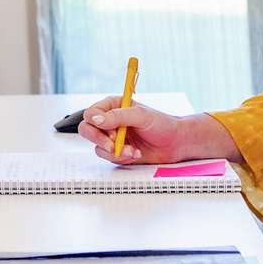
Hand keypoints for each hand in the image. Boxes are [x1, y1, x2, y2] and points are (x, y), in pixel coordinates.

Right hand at [76, 99, 235, 165]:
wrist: (175, 144)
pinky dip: (121, 157)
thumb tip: (95, 119)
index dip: (95, 122)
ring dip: (116, 151)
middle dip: (100, 140)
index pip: (91, 113)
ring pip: (98, 146)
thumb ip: (117, 116)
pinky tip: (136, 154)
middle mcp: (110, 121)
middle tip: (113, 145)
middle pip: (87, 130)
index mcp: (113, 105)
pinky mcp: (117, 151)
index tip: (106, 128)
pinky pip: (108, 157)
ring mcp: (112, 137)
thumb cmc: (162, 125)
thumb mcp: (141, 116)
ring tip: (133, 150)